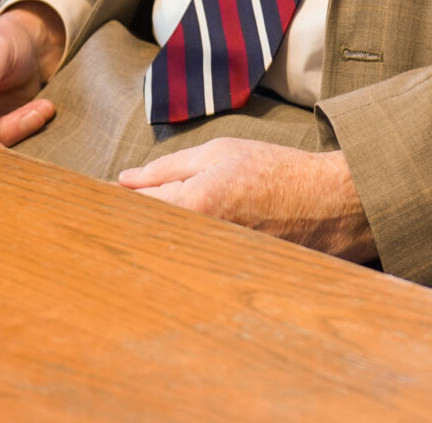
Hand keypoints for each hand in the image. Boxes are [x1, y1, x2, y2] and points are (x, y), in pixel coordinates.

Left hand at [118, 140, 376, 261]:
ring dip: (161, 245)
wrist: (332, 205)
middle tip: (124, 218)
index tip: (98, 203)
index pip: (137, 211)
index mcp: (195, 205)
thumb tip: (125, 180)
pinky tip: (188, 247)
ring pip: (170, 257)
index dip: (116, 206)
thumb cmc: (277, 172)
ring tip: (161, 231)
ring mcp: (216, 265)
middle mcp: (203, 242)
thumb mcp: (220, 152)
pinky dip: (186, 258)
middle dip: (135, 229)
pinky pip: (194, 269)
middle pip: (149, 241)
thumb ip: (167, 168)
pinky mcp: (230, 279)